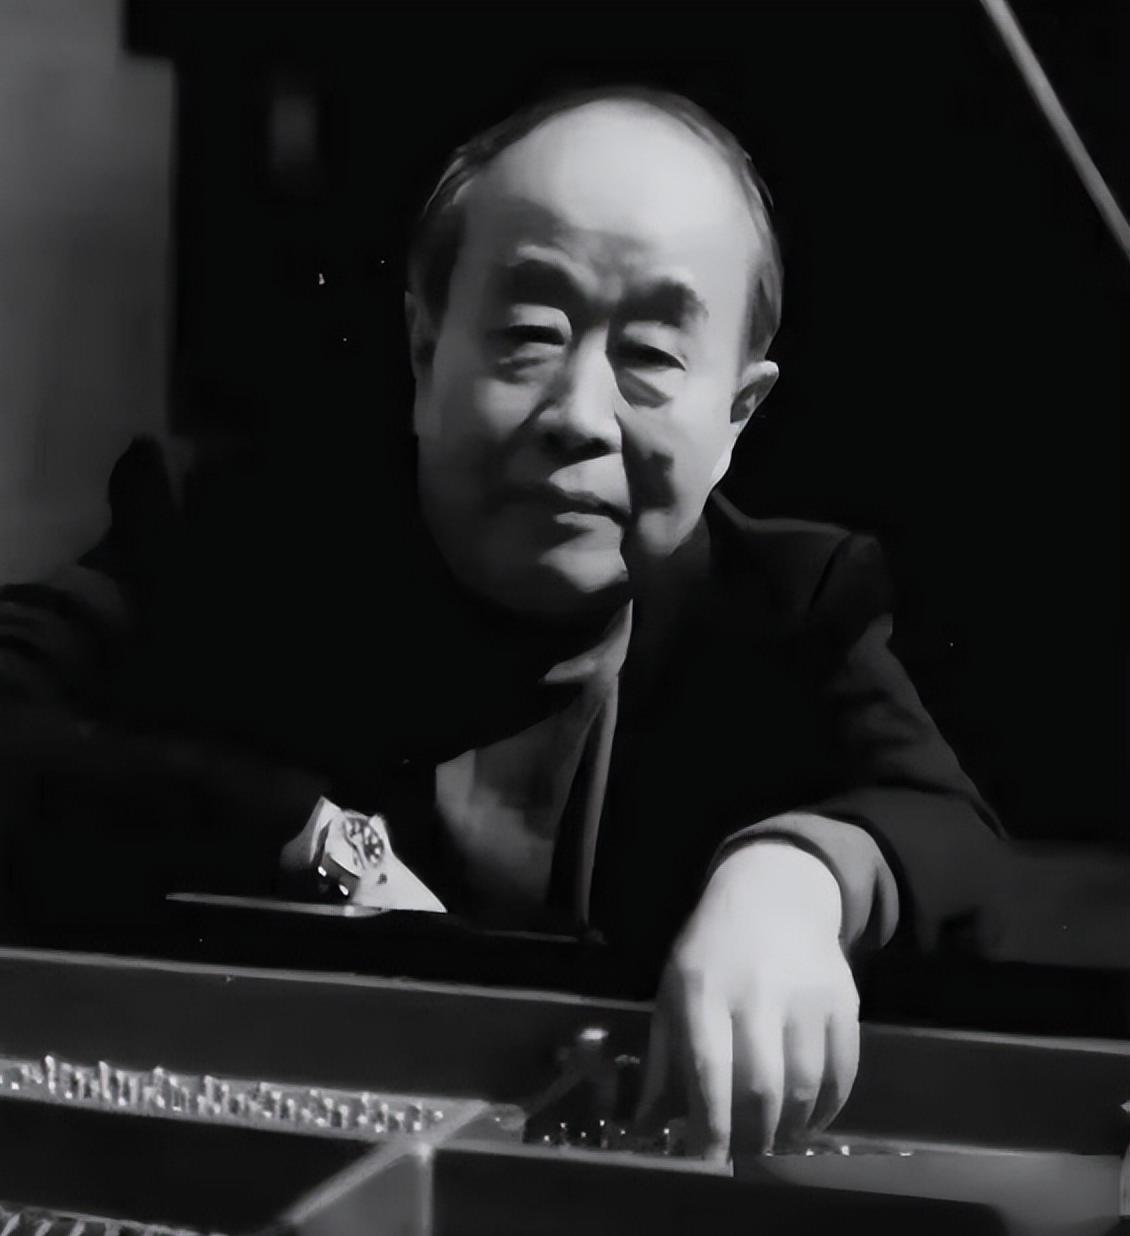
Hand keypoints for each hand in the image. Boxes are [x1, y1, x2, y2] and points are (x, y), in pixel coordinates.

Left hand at [635, 841, 859, 1160]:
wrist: (772, 894)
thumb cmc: (712, 951)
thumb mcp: (673, 991)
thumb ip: (663, 1060)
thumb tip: (643, 1128)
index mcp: (703, 990)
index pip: (708, 1070)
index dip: (711, 1126)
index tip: (709, 1163)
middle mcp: (756, 991)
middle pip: (762, 1086)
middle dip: (755, 1136)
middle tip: (748, 1158)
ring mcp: (805, 995)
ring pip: (805, 1084)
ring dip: (792, 1127)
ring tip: (777, 1142)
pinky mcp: (842, 999)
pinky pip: (844, 1070)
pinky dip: (830, 1106)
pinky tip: (812, 1120)